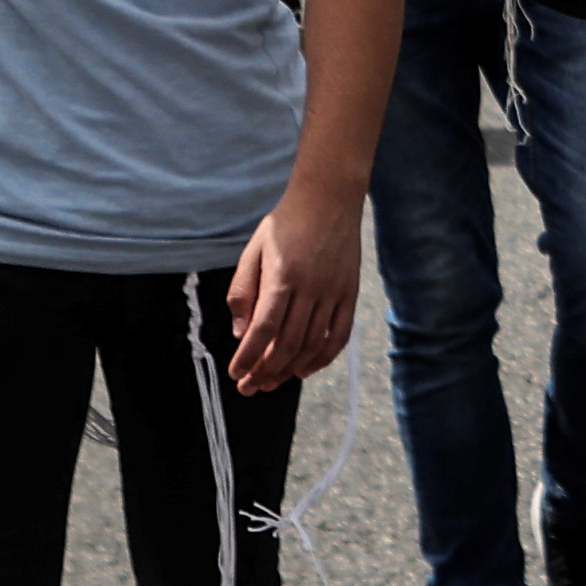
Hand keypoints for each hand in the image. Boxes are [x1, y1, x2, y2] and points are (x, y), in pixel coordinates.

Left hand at [223, 182, 359, 391]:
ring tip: (271, 382)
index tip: (236, 374)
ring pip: (312, 344)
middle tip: (250, 387)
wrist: (329, 199)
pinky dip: (323, 357)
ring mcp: (334, 292)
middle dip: (265, 371)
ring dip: (289, 369)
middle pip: (287, 343)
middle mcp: (311, 288)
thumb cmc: (285, 223)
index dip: (248, 357)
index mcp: (282, 277)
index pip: (263, 330)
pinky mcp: (349, 293)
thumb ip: (243, 292)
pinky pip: (339, 335)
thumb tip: (241, 333)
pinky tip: (305, 369)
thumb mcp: (254, 251)